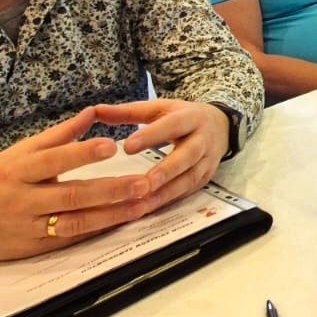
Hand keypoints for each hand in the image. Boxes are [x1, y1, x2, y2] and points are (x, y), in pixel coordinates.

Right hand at [0, 108, 165, 261]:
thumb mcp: (19, 152)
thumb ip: (59, 135)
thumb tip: (94, 112)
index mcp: (18, 170)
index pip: (53, 160)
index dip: (82, 154)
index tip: (111, 146)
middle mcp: (24, 198)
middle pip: (71, 195)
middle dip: (110, 190)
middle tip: (143, 182)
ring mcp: (30, 225)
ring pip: (74, 222)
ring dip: (110, 215)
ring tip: (141, 204)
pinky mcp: (35, 247)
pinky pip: (70, 239)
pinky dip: (97, 231)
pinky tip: (121, 222)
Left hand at [95, 99, 230, 213]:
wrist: (220, 126)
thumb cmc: (182, 116)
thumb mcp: (159, 108)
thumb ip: (129, 112)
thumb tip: (96, 110)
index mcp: (190, 117)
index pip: (172, 125)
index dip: (152, 136)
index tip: (127, 147)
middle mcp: (203, 139)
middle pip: (188, 155)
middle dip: (167, 170)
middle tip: (143, 183)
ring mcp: (207, 161)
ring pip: (189, 177)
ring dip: (167, 191)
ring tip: (142, 202)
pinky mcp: (206, 177)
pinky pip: (188, 190)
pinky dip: (169, 200)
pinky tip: (149, 208)